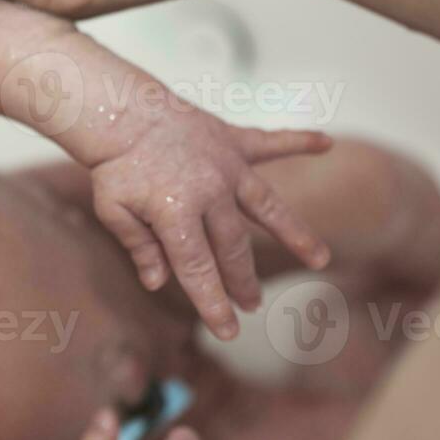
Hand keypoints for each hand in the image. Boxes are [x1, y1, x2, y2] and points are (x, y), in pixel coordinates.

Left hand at [90, 109, 331, 338]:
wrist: (119, 109)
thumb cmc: (114, 163)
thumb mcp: (113, 210)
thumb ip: (139, 246)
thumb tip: (158, 283)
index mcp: (177, 213)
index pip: (197, 269)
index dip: (212, 303)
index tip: (227, 330)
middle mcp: (211, 192)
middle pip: (231, 247)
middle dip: (241, 280)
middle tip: (250, 304)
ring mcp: (227, 166)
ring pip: (268, 207)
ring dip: (295, 234)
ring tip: (320, 259)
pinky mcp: (232, 141)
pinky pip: (272, 142)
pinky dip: (299, 141)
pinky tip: (326, 143)